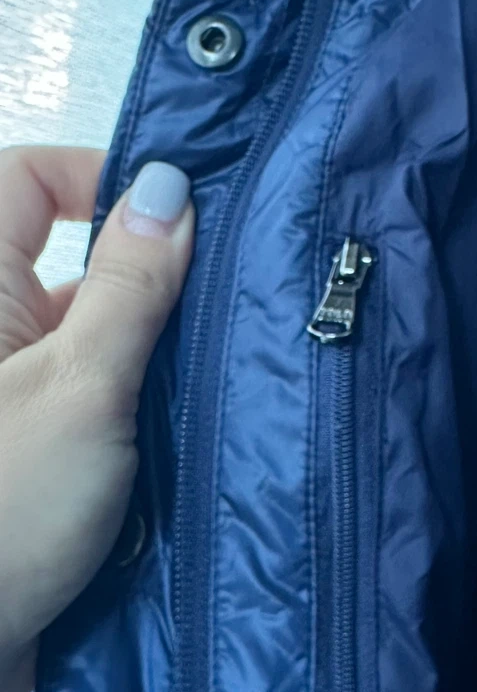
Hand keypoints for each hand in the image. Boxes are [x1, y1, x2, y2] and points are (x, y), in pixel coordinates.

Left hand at [0, 147, 194, 691]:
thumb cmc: (5, 513)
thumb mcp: (82, 387)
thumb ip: (129, 285)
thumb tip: (169, 185)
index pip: (31, 180)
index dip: (104, 178)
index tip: (188, 218)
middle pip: (78, 263)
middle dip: (156, 279)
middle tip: (238, 300)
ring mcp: (19, 399)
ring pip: (101, 339)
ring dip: (159, 355)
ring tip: (234, 372)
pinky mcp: (42, 455)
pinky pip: (104, 404)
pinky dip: (148, 410)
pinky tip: (203, 431)